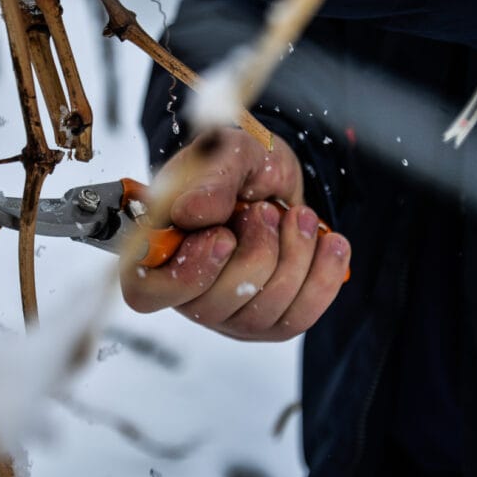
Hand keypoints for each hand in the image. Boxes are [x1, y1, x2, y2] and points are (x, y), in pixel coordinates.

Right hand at [120, 128, 350, 340]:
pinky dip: (322, 276)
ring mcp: (227, 314)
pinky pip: (299, 317)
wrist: (275, 175)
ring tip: (297, 215)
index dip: (186, 274)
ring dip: (292, 256)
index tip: (223, 236)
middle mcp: (185, 293)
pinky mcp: (269, 323)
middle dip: (256, 253)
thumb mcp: (228, 153)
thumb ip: (211, 180)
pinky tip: (330, 243)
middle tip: (265, 210)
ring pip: (261, 312)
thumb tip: (189, 212)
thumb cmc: (238, 164)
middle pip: (212, 306)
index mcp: (156, 252)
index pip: (146, 293)